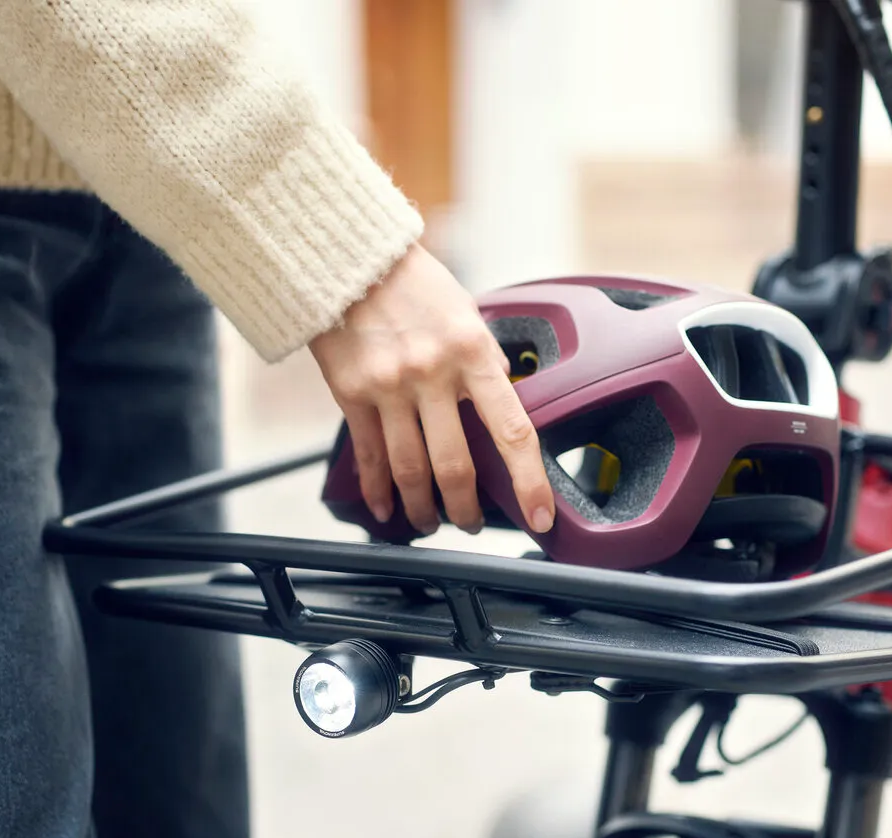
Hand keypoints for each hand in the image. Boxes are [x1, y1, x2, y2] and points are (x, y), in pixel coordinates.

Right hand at [309, 244, 554, 535]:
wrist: (351, 258)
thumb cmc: (415, 285)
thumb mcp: (467, 314)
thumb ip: (484, 361)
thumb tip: (503, 398)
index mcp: (473, 352)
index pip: (512, 431)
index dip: (529, 482)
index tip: (541, 515)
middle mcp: (432, 372)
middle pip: (455, 466)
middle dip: (467, 510)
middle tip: (473, 524)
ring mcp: (389, 385)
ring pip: (411, 471)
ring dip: (423, 509)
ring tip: (430, 522)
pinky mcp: (352, 392)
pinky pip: (369, 457)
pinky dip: (379, 491)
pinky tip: (386, 508)